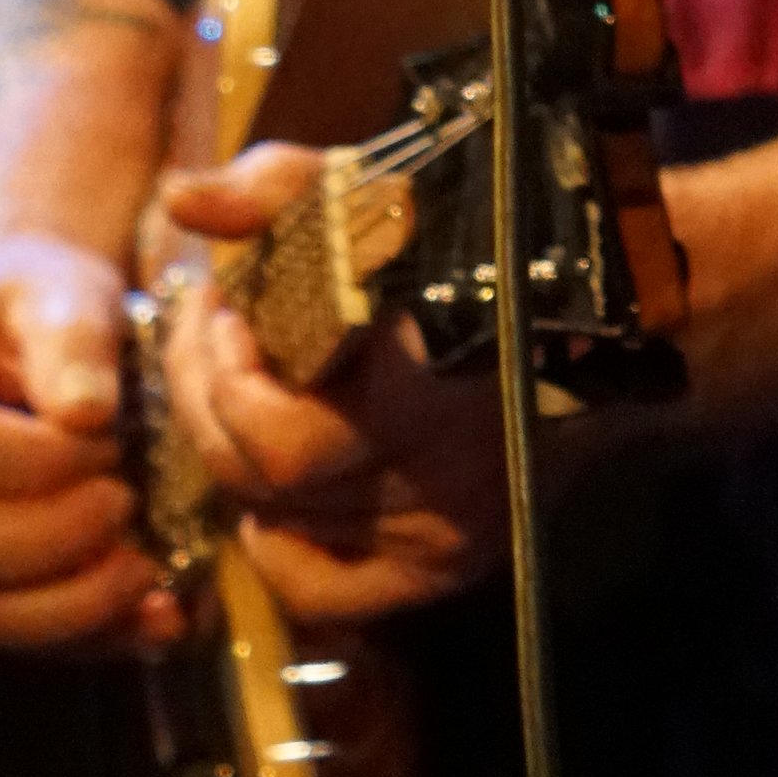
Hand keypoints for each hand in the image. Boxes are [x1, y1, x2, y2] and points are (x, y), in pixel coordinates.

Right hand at [0, 232, 177, 652]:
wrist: (22, 346)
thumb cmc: (38, 309)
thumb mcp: (56, 294)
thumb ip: (71, 338)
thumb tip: (86, 411)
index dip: (43, 461)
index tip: (106, 438)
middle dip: (58, 537)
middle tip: (125, 499)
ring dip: (77, 606)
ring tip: (146, 568)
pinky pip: (16, 637)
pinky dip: (88, 637)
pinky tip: (158, 621)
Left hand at [158, 147, 526, 623]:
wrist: (594, 297)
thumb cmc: (469, 235)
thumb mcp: (372, 187)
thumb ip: (275, 187)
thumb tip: (183, 205)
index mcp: (427, 382)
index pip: (281, 437)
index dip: (223, 379)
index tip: (222, 307)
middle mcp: (442, 472)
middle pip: (267, 479)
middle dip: (211, 402)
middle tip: (214, 338)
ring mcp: (448, 527)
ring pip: (285, 523)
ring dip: (238, 456)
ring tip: (243, 388)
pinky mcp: (448, 561)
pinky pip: (326, 589)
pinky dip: (280, 549)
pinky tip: (273, 497)